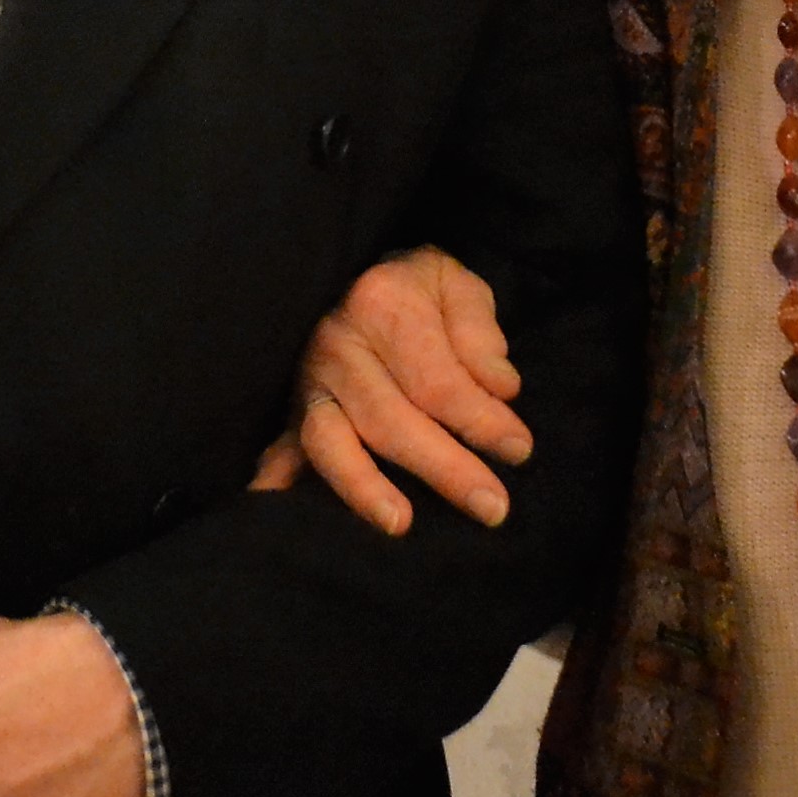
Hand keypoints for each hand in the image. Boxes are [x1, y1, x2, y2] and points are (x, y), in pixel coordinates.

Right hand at [278, 249, 524, 532]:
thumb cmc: (415, 288)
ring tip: (399, 524)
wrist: (351, 272)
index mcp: (380, 304)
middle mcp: (335, 343)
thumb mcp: (456, 284)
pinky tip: (282, 508)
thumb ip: (479, 334)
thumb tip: (501, 389)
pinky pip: (279, 449)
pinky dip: (278, 480)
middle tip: (493, 508)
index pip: (436, 379)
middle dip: (444, 468)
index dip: (481, 420)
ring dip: (363, 487)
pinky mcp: (288, 409)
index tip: (519, 450)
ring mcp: (305, 380)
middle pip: (390, 418)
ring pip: (330, 441)